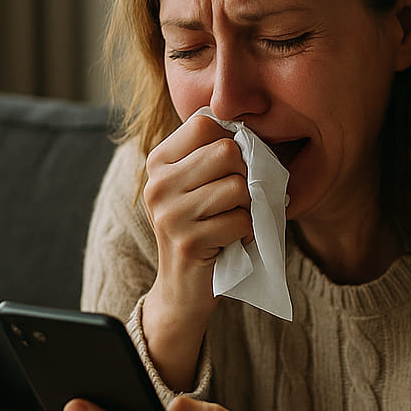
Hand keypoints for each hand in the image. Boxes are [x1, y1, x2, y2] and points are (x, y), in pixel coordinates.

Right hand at [140, 113, 252, 389]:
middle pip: (226, 152)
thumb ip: (215, 154)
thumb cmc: (203, 228)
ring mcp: (169, 213)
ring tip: (232, 221)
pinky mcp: (187, 241)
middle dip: (245, 176)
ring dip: (247, 207)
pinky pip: (240, 220)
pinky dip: (247, 232)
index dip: (233, 140)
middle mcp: (158, 183)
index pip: (206, 123)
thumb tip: (252, 127)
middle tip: (238, 200)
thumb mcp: (199, 184)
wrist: (183, 288)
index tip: (233, 166)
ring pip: (237, 187)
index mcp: (159, 161)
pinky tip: (232, 241)